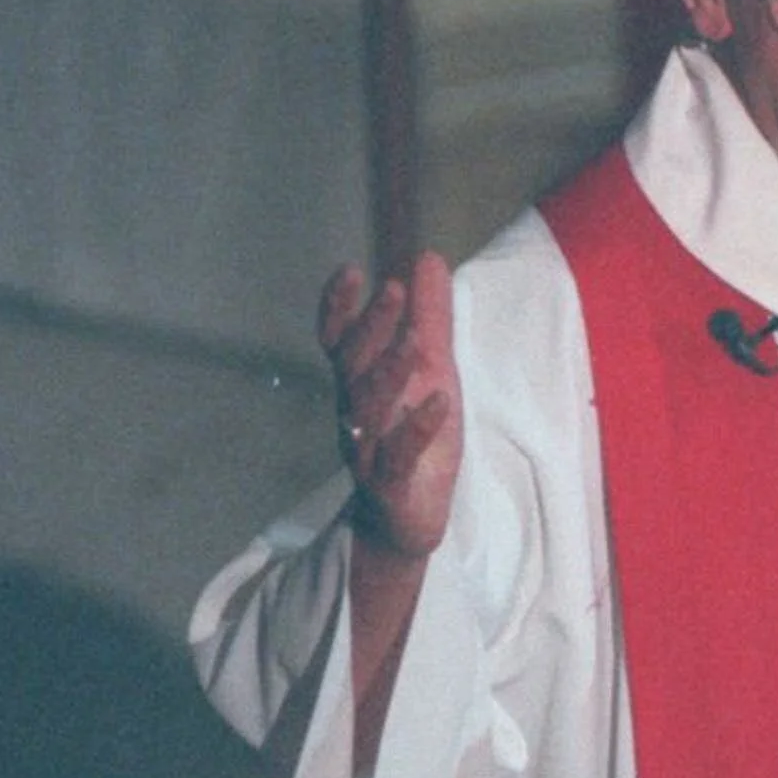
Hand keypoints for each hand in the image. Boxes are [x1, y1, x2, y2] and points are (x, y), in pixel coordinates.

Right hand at [317, 251, 463, 560]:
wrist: (408, 519)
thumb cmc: (416, 437)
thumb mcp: (434, 369)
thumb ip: (430, 318)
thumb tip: (427, 258)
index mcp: (360, 384)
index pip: (339, 341)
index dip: (339, 308)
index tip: (352, 270)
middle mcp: (356, 413)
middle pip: (353, 366)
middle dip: (370, 328)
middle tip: (392, 289)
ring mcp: (370, 451)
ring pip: (369, 410)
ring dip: (390, 372)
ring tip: (413, 340)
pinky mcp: (392, 486)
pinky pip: (397, 458)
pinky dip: (416, 430)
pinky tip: (438, 403)